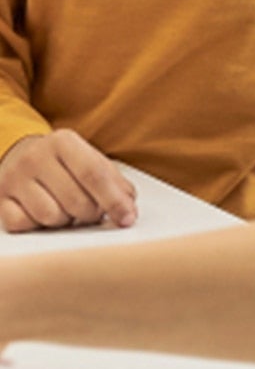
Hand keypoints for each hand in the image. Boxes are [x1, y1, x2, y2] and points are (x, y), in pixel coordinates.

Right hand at [0, 132, 137, 232]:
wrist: (19, 155)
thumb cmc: (64, 163)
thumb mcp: (91, 161)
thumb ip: (115, 183)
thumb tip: (128, 209)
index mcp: (64, 142)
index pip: (94, 174)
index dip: (114, 201)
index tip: (127, 219)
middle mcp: (35, 156)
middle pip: (76, 201)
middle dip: (91, 213)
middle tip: (90, 209)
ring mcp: (13, 178)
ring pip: (51, 216)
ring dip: (65, 220)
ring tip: (66, 208)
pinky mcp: (0, 198)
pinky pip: (24, 224)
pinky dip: (38, 225)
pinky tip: (42, 212)